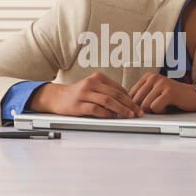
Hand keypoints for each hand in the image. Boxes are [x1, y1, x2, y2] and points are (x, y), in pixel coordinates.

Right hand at [26, 72, 143, 118]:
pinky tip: (112, 117)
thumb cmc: (78, 94)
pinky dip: (106, 114)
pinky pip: (95, 109)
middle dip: (130, 104)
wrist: (57, 97)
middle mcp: (91, 83)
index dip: (130, 98)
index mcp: (98, 77)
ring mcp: (84, 93)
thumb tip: (127, 102)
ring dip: (121, 109)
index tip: (138, 106)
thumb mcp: (93, 88)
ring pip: (108, 101)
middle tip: (138, 112)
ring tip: (129, 115)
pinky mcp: (78, 104)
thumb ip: (108, 92)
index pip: (118, 88)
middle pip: (116, 94)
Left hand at [128, 72, 195, 112]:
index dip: (134, 105)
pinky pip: (155, 108)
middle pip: (136, 101)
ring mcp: (161, 83)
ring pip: (145, 106)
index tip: (141, 110)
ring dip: (154, 111)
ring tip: (164, 105)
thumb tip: (125, 107)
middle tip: (156, 108)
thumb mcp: (155, 92)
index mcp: (148, 77)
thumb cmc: (174, 97)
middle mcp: (153, 77)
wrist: (195, 96)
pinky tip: (169, 107)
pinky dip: (162, 112)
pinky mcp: (168, 92)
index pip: (130, 95)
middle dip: (144, 109)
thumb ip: (142, 96)